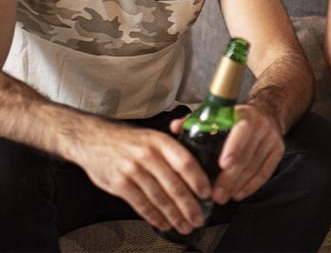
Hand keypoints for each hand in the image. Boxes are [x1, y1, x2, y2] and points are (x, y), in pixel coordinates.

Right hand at [73, 120, 209, 233]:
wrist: (93, 139)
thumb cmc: (128, 139)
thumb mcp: (152, 135)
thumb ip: (172, 149)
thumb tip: (197, 167)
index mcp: (160, 140)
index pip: (185, 161)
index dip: (198, 179)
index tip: (206, 193)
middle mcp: (147, 155)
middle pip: (174, 185)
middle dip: (189, 205)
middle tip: (199, 218)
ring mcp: (132, 170)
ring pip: (159, 198)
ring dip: (174, 215)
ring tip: (184, 225)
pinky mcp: (119, 184)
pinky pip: (141, 205)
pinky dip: (155, 217)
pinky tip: (164, 224)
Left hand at [171, 103, 283, 205]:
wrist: (267, 110)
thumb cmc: (237, 115)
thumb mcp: (220, 111)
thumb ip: (196, 119)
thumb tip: (175, 127)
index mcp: (245, 114)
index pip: (242, 131)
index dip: (233, 148)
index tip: (222, 164)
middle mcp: (261, 125)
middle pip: (247, 155)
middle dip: (230, 178)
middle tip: (215, 194)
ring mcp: (271, 139)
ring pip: (255, 167)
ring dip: (238, 185)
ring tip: (222, 197)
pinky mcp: (278, 150)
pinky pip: (265, 172)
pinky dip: (251, 185)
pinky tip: (239, 194)